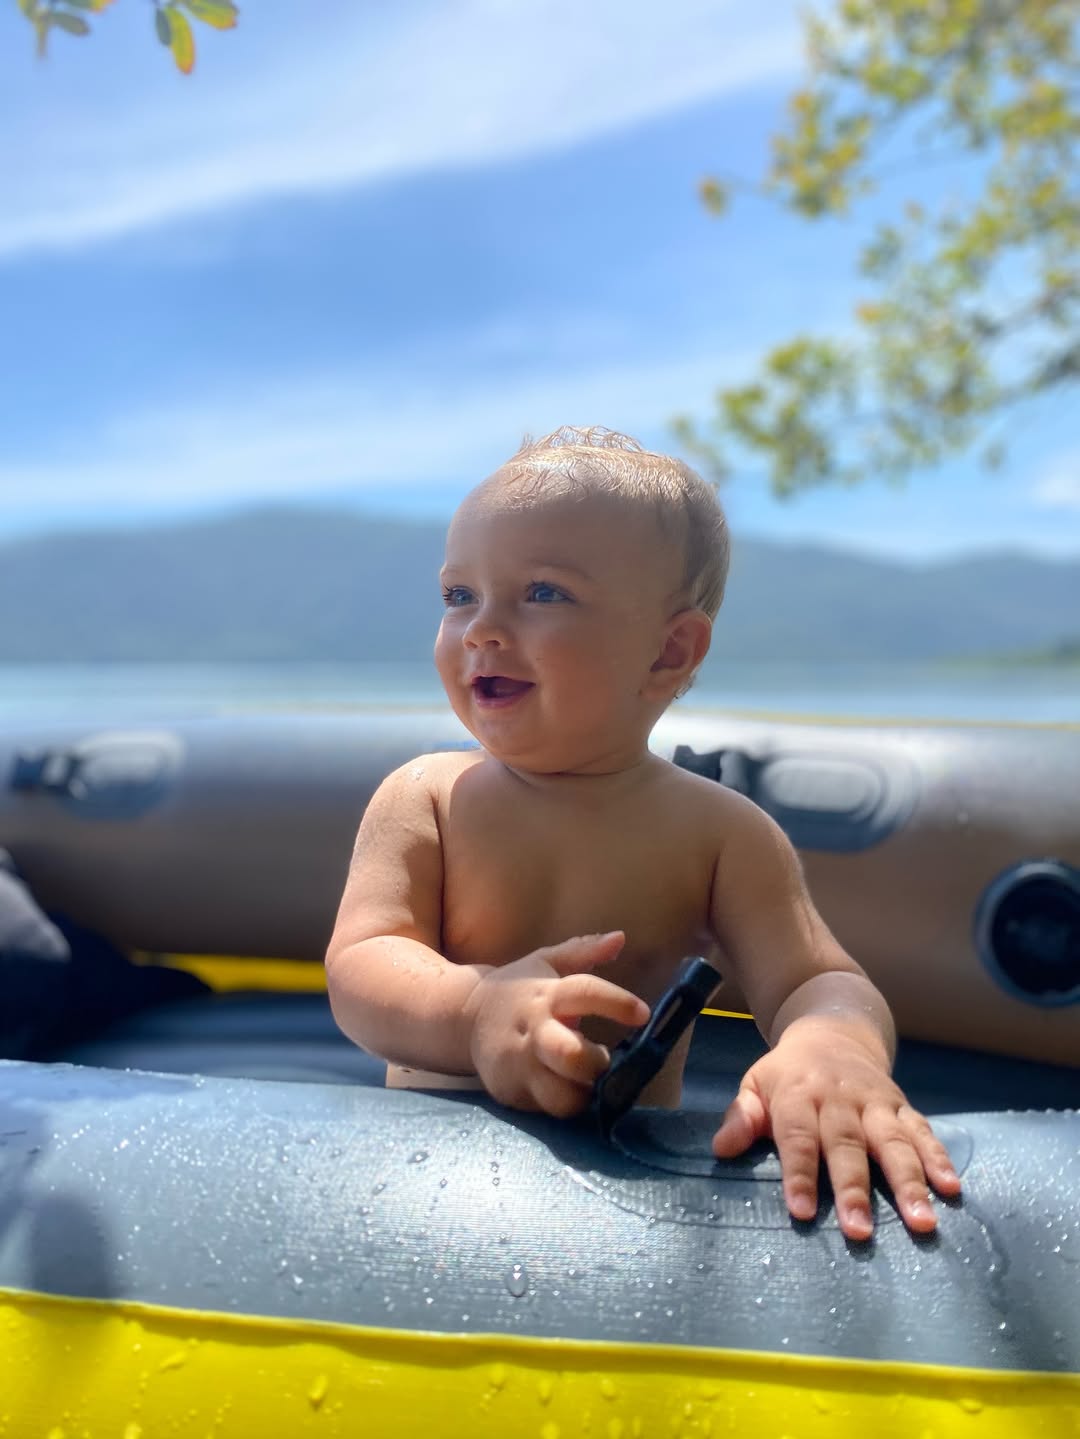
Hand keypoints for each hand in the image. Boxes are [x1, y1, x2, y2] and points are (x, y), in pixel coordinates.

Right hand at [466, 931, 649, 1117]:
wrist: (465, 1017)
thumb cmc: (518, 989)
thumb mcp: (546, 961)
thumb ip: (583, 950)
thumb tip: (620, 937)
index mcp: (546, 994)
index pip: (584, 992)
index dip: (617, 1002)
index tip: (643, 1013)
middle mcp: (532, 1030)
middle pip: (570, 1055)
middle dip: (596, 1063)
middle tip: (604, 1059)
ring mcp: (519, 1065)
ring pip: (560, 1095)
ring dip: (584, 1092)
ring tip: (586, 1080)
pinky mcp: (510, 1092)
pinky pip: (547, 1109)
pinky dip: (565, 1102)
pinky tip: (567, 1087)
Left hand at [711, 1018, 961, 1240]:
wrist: (834, 1032)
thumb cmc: (789, 1074)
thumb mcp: (756, 1084)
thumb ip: (742, 1116)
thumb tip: (721, 1148)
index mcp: (798, 1096)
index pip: (797, 1137)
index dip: (799, 1173)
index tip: (801, 1211)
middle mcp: (840, 1100)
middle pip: (847, 1146)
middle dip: (854, 1190)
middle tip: (860, 1231)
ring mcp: (876, 1104)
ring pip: (894, 1142)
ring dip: (909, 1182)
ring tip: (921, 1221)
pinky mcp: (902, 1106)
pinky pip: (923, 1132)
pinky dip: (939, 1158)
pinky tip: (951, 1189)